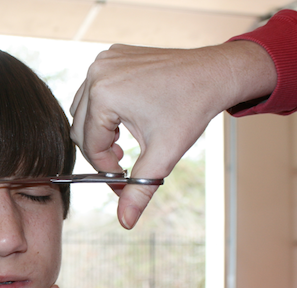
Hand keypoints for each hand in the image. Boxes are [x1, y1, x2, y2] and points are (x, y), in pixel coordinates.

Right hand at [70, 41, 275, 228]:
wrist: (215, 73)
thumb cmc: (191, 110)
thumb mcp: (163, 155)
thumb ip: (139, 190)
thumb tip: (125, 222)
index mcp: (104, 96)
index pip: (90, 145)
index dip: (106, 168)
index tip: (123, 177)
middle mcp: (97, 74)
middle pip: (80, 128)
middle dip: (100, 150)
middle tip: (123, 161)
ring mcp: (102, 62)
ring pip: (83, 110)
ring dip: (99, 131)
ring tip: (124, 140)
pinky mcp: (110, 56)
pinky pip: (94, 90)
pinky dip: (104, 108)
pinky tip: (128, 117)